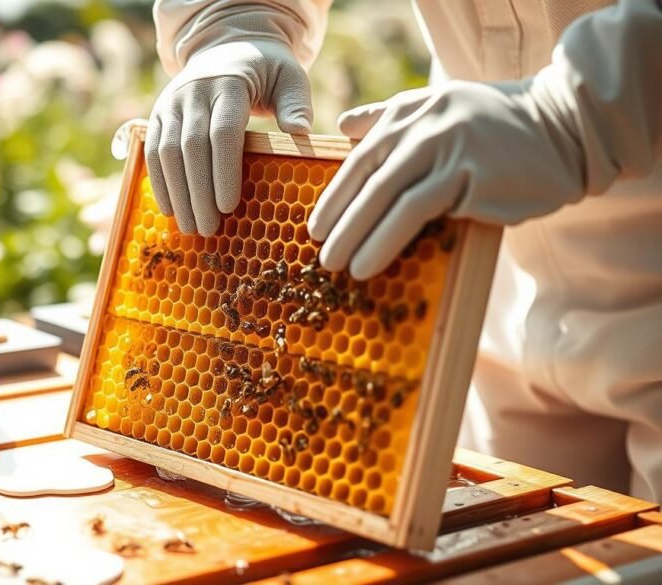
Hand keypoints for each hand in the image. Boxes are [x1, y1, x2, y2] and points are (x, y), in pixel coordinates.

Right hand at [146, 40, 312, 234]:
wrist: (225, 46)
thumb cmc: (266, 70)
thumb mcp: (289, 76)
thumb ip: (296, 103)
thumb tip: (300, 132)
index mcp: (229, 83)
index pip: (223, 132)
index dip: (224, 171)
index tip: (228, 207)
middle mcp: (194, 91)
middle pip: (191, 147)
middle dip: (199, 192)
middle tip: (208, 229)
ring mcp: (171, 102)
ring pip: (167, 152)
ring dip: (177, 193)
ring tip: (191, 227)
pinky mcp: (157, 114)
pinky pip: (152, 152)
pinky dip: (159, 183)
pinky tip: (170, 210)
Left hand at [307, 80, 584, 278]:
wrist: (563, 127)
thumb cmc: (496, 127)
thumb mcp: (438, 108)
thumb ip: (388, 116)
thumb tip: (343, 126)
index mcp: (409, 111)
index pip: (360, 158)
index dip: (334, 195)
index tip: (314, 227)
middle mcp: (423, 126)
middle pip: (367, 178)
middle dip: (338, 218)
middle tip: (319, 251)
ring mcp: (446, 149)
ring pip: (387, 197)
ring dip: (357, 235)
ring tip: (337, 266)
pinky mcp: (469, 175)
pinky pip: (417, 212)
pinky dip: (387, 239)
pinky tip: (371, 263)